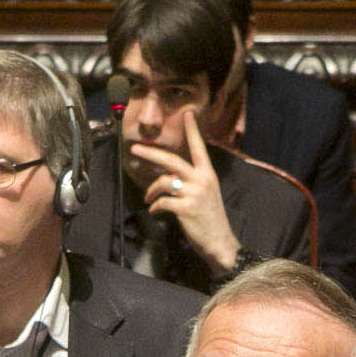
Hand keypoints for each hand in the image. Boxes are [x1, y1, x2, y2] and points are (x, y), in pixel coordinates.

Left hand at [132, 121, 242, 275]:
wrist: (220, 242)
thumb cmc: (210, 219)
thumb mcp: (205, 194)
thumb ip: (190, 182)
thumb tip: (167, 177)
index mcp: (207, 174)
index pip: (199, 148)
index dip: (192, 130)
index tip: (187, 114)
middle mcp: (202, 180)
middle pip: (173, 161)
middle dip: (151, 154)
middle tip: (135, 150)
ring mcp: (194, 194)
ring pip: (164, 182)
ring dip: (151, 190)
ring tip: (148, 198)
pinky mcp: (186, 208)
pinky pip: (163, 202)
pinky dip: (156, 206)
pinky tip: (156, 211)